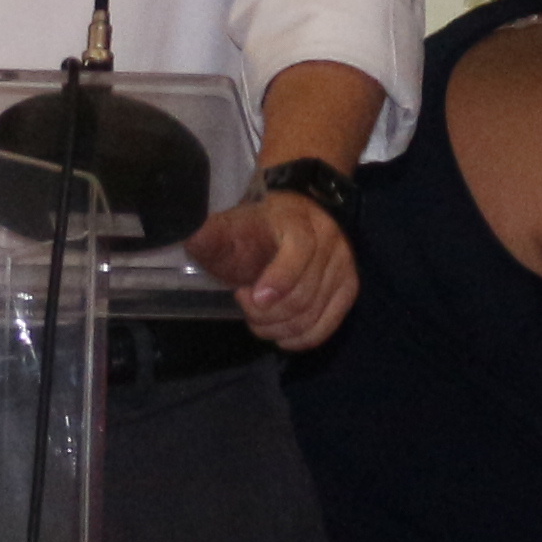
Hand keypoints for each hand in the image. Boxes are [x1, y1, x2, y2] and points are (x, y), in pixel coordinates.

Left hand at [185, 188, 360, 351]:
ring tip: (258, 319)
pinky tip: (282, 336)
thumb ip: (215, 234)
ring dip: (280, 328)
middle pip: (303, 296)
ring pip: (313, 315)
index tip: (251, 296)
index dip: (278, 280)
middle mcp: (329, 244)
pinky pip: (328, 325)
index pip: (298, 254)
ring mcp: (343, 268)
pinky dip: (303, 338)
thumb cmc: (262, 218)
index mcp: (300, 222)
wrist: (302, 203)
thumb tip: (192, 239)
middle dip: (267, 312)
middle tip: (244, 303)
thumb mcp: (236, 219)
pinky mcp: (349, 287)